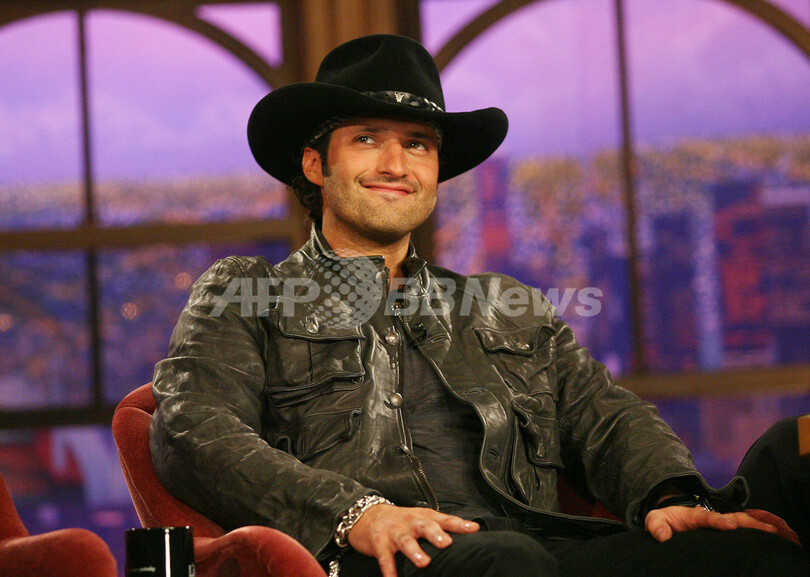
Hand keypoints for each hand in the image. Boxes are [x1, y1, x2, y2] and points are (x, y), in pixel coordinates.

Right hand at [347, 504, 478, 576]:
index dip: (458, 524)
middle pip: (425, 527)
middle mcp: (411, 523)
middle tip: (445, 543)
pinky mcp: (379, 543)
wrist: (367, 515)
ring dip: (415, 551)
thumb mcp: (422, 518)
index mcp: (424, 517)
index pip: (444, 519)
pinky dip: (389, 569)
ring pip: (406, 541)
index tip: (473, 529)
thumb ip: (443, 526)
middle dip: (435, 534)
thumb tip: (473, 531)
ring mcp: (395, 532)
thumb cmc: (402, 521)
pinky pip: (385, 557)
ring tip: (423, 562)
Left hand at [645, 505, 780, 542]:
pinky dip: (766, 524)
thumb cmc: (665, 520)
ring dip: (766, 525)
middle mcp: (714, 517)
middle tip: (773, 530)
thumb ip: (657, 525)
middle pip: (736, 519)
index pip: (709, 518)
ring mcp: (723, 521)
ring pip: (747, 521)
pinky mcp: (730, 526)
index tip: (730, 525)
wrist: (672, 513)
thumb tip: (662, 535)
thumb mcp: (655, 520)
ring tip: (785, 530)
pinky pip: (750, 524)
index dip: (719, 521)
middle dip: (753, 524)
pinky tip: (782, 529)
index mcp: (696, 516)